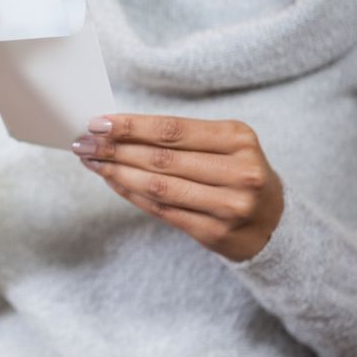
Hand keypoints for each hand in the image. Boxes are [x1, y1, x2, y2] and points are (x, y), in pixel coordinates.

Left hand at [72, 114, 283, 260]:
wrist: (273, 223)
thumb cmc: (237, 174)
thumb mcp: (225, 146)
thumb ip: (180, 138)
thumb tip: (117, 129)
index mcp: (238, 139)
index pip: (173, 129)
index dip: (131, 126)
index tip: (97, 123)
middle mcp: (239, 171)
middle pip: (161, 158)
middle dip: (115, 149)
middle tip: (83, 143)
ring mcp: (228, 205)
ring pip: (158, 186)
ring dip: (117, 172)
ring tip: (92, 162)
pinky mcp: (214, 233)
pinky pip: (161, 210)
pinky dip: (130, 194)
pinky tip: (111, 181)